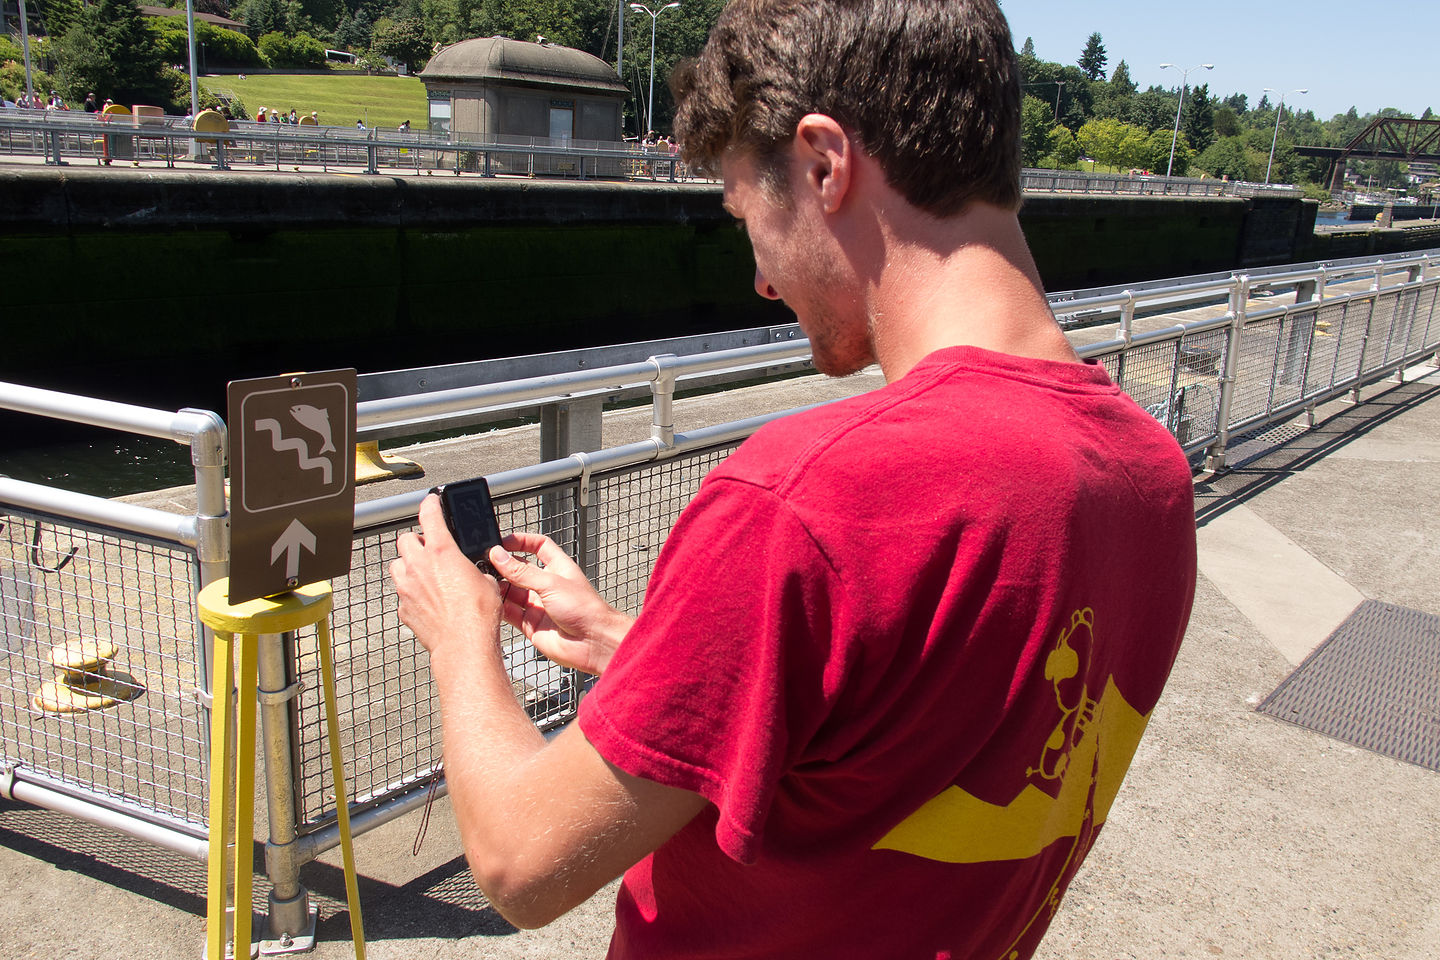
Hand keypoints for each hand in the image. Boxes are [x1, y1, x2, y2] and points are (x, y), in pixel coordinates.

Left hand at [390, 495, 501, 659]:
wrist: (464, 644)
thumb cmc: (477, 615)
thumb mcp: (487, 581)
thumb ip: (473, 569)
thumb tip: (473, 572)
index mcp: (441, 551)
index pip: (430, 515)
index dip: (430, 504)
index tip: (431, 501)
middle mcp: (418, 565)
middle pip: (406, 539)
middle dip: (417, 541)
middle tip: (430, 550)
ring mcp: (406, 586)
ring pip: (397, 565)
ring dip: (408, 565)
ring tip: (425, 574)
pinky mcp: (403, 607)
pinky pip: (401, 592)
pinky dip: (411, 592)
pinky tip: (427, 600)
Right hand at [487, 531, 632, 675]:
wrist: (594, 643)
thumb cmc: (586, 610)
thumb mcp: (551, 583)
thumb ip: (522, 572)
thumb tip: (499, 556)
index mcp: (558, 568)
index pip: (538, 546)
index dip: (521, 541)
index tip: (503, 542)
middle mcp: (547, 585)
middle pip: (520, 569)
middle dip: (504, 566)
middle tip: (486, 563)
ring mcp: (538, 605)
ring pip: (512, 592)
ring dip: (499, 588)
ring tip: (486, 583)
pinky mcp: (531, 625)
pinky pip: (510, 613)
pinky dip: (499, 608)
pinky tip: (492, 602)